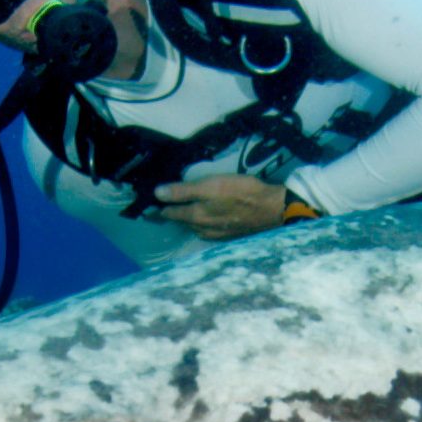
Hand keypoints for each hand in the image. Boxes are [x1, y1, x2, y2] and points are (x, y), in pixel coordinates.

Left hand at [150, 174, 291, 239]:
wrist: (273, 209)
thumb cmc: (241, 192)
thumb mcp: (210, 186)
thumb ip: (183, 191)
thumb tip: (157, 193)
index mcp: (196, 217)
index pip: (169, 213)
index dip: (158, 208)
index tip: (148, 208)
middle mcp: (203, 230)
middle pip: (183, 222)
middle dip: (173, 215)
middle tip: (163, 209)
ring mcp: (217, 235)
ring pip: (196, 228)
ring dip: (189, 221)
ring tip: (185, 212)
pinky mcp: (230, 235)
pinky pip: (210, 231)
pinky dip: (204, 224)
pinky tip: (208, 219)